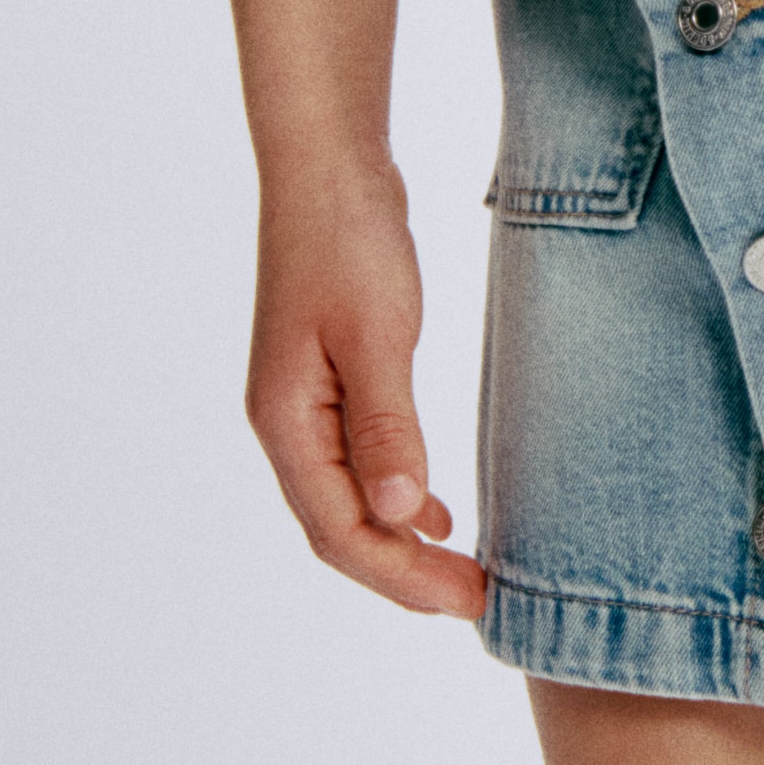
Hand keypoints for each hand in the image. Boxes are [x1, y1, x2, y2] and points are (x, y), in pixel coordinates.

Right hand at [245, 163, 483, 618]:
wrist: (327, 164)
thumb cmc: (349, 238)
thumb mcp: (376, 333)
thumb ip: (387, 428)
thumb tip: (404, 518)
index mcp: (286, 422)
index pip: (338, 533)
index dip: (402, 577)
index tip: (468, 600)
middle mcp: (285, 424)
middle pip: (339, 530)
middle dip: (404, 574)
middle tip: (478, 600)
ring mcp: (302, 403)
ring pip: (348, 501)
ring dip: (401, 542)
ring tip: (462, 572)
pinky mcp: (328, 380)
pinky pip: (357, 464)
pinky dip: (397, 496)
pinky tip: (435, 511)